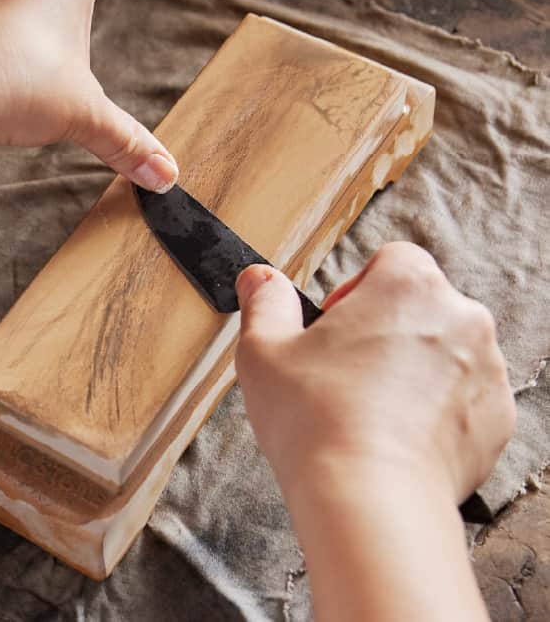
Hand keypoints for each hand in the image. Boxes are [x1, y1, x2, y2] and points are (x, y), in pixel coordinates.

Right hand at [235, 242, 514, 507]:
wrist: (370, 498)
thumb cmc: (317, 421)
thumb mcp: (264, 350)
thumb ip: (264, 302)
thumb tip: (258, 278)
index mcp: (407, 285)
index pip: (392, 258)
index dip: (357, 287)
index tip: (334, 325)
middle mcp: (460, 317)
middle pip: (420, 307)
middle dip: (386, 331)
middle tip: (343, 372)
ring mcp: (487, 370)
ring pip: (445, 354)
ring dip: (413, 370)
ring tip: (368, 410)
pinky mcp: (498, 419)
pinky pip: (465, 400)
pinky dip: (437, 412)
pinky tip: (396, 436)